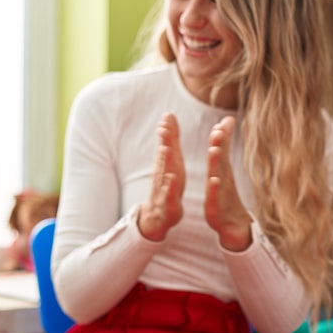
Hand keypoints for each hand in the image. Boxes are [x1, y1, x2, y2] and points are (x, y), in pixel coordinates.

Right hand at [137, 112, 184, 240]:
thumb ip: (170, 140)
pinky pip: (169, 194)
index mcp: (167, 164)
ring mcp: (164, 188)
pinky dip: (170, 187)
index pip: (166, 146)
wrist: (159, 215)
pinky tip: (172, 179)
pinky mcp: (168, 203)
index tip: (167, 116)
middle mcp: (163, 174)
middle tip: (163, 127)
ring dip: (165, 162)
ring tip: (166, 150)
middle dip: (164, 142)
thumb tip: (168, 116)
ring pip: (164, 174)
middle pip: (163, 157)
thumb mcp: (171, 162)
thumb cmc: (168, 185)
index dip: (166, 132)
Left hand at [205, 116, 251, 250]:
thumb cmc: (225, 193)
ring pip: (218, 175)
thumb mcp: (222, 171)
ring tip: (214, 149)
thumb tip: (226, 127)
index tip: (222, 121)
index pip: (221, 150)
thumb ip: (223, 148)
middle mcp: (223, 178)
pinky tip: (214, 180)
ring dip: (217, 162)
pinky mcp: (215, 205)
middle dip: (219, 143)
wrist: (232, 223)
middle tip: (218, 129)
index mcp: (221, 170)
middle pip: (221, 158)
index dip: (221, 136)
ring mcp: (220, 192)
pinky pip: (215, 196)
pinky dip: (215, 188)